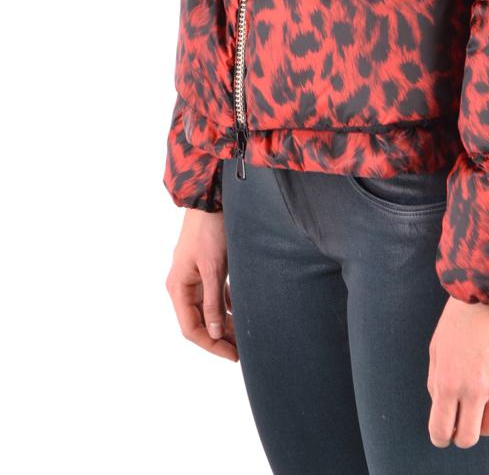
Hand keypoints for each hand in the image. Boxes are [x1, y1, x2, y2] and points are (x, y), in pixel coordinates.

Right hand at [165, 208, 238, 361]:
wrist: (211, 197)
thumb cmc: (210, 230)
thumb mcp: (213, 268)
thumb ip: (213, 302)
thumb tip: (215, 334)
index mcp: (178, 288)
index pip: (191, 329)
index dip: (212, 345)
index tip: (233, 356)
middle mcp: (183, 285)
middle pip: (200, 322)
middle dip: (221, 337)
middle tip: (244, 349)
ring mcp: (194, 277)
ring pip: (209, 309)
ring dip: (226, 323)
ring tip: (246, 335)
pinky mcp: (206, 268)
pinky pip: (215, 295)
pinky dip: (227, 305)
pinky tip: (242, 312)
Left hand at [427, 295, 488, 447]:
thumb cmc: (462, 313)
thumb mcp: (437, 344)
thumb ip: (436, 379)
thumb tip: (441, 404)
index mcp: (448, 381)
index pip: (441, 429)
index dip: (440, 436)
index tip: (442, 433)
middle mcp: (474, 389)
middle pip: (468, 437)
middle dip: (461, 435)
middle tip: (461, 425)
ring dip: (484, 423)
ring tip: (481, 409)